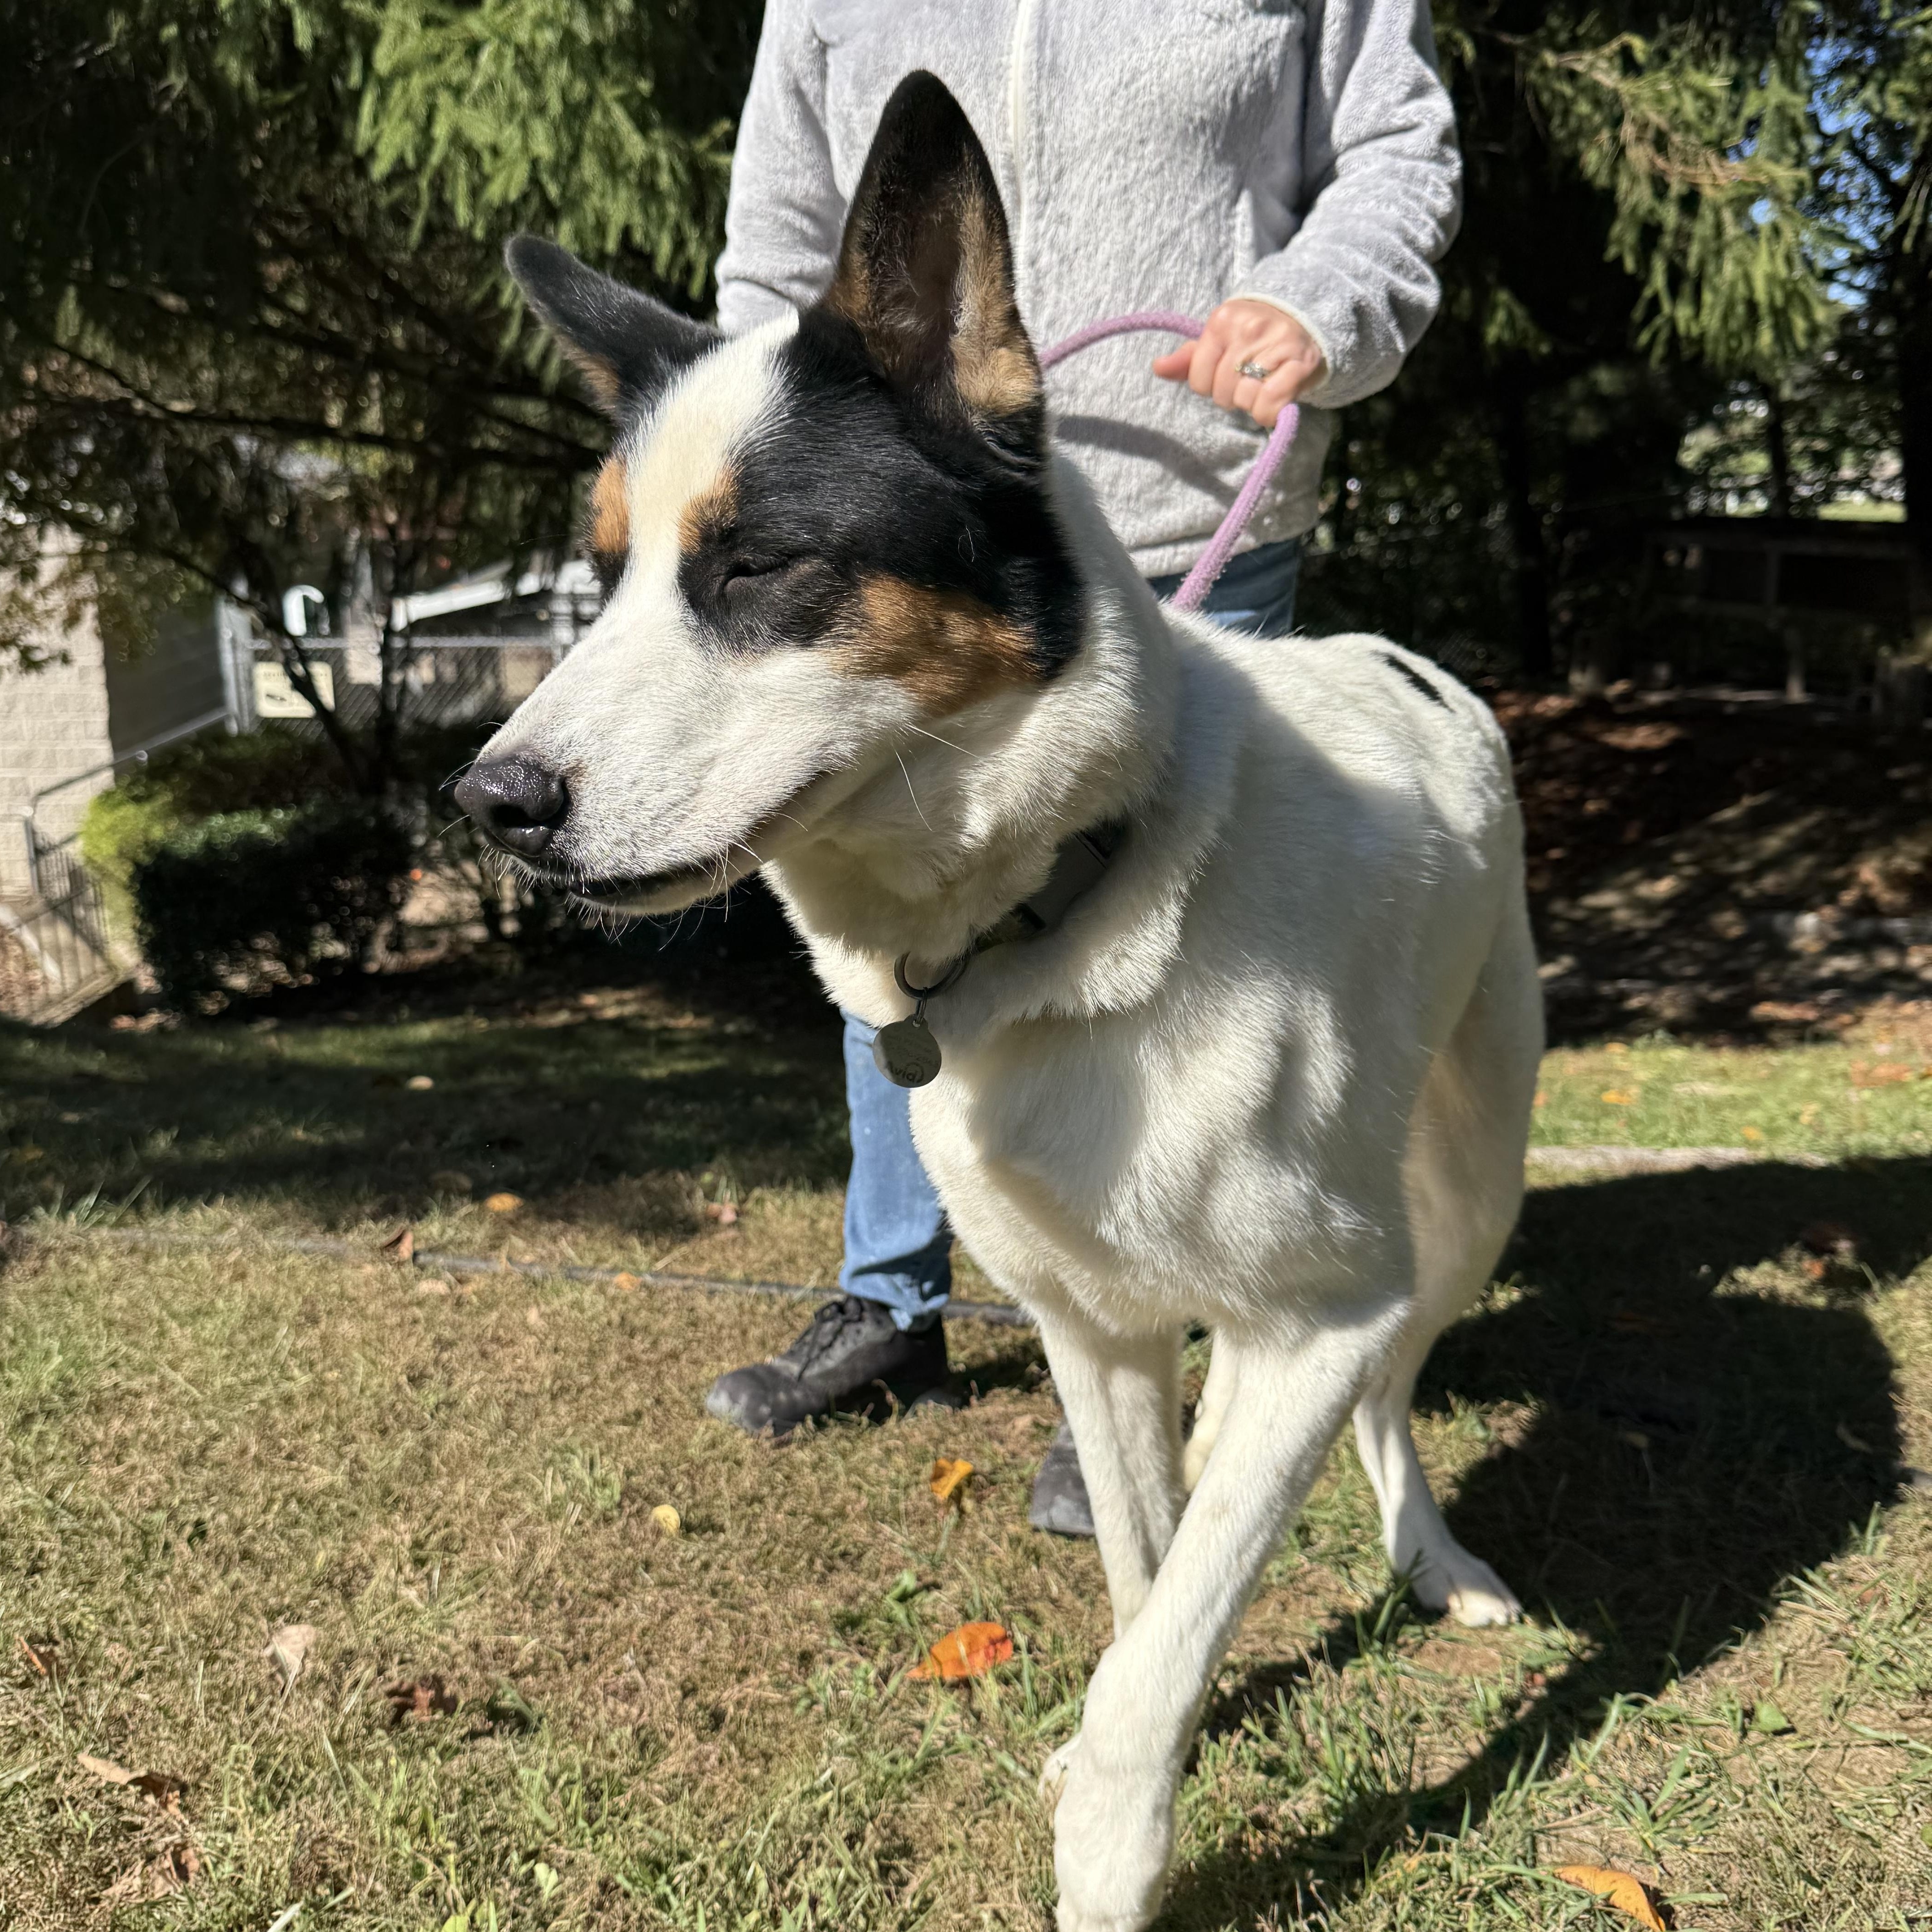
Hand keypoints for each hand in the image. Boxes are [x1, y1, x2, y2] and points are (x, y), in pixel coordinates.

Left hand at [1151, 299, 1323, 428]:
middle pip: (1222, 393)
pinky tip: (1275, 399)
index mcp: (1223, 320)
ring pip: (1245, 400)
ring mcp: (1277, 344)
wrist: (1306, 320)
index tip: (1227, 373)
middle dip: (1232, 394)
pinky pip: (1270, 406)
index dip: (1210, 385)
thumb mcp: (1219, 339)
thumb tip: (1158, 368)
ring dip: (1252, 402)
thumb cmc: (1254, 336)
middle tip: (1249, 379)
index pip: (1199, 379)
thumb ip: (1188, 358)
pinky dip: (1269, 412)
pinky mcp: (1301, 364)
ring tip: (1264, 383)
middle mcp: (1249, 328)